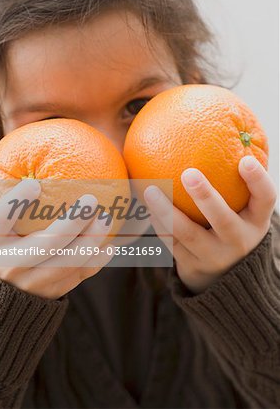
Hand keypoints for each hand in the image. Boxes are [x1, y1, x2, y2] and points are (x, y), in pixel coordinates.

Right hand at [0, 154, 113, 298]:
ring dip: (91, 240)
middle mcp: (11, 264)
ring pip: (68, 262)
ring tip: (106, 219)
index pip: (0, 221)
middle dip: (72, 223)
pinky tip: (109, 244)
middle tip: (91, 201)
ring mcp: (33, 282)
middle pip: (46, 244)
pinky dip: (96, 260)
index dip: (16, 203)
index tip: (34, 185)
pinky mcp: (52, 292)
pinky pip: (79, 275)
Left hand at [144, 155, 276, 293]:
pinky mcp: (192, 265)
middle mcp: (239, 241)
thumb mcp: (244, 210)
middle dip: (206, 197)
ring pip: (188, 234)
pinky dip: (158, 223)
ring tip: (150, 190)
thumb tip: (214, 134)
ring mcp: (214, 257)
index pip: (265, 199)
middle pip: (223, 220)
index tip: (245, 160)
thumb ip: (235, 183)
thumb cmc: (233, 226)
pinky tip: (147, 207)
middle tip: (189, 173)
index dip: (257, 181)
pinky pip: (171, 242)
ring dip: (167, 211)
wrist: (227, 277)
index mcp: (256, 221)